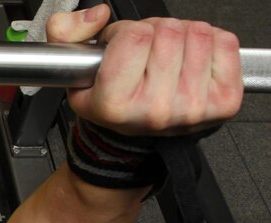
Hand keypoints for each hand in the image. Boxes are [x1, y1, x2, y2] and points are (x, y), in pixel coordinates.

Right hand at [47, 5, 242, 135]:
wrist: (137, 139)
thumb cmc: (112, 102)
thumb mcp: (74, 70)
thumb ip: (66, 32)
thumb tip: (98, 14)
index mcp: (116, 104)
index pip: (134, 35)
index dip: (126, 33)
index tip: (121, 50)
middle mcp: (155, 110)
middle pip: (169, 31)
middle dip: (156, 33)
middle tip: (146, 56)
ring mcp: (194, 108)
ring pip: (198, 32)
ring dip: (182, 37)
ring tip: (167, 60)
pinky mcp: (224, 102)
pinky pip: (226, 43)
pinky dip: (210, 45)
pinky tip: (191, 64)